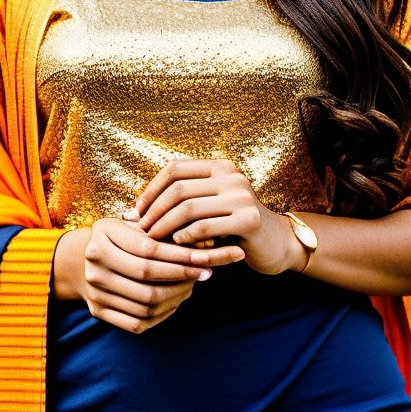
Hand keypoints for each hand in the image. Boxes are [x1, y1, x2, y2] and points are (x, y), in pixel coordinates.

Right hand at [51, 219, 244, 333]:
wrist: (78, 262)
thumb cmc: (115, 239)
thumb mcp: (129, 224)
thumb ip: (158, 229)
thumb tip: (201, 241)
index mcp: (102, 237)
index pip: (148, 249)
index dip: (180, 255)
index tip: (205, 258)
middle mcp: (95, 265)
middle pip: (147, 277)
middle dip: (182, 276)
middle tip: (205, 273)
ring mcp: (95, 291)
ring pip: (145, 303)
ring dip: (176, 297)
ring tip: (191, 287)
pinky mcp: (98, 312)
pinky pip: (137, 322)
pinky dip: (162, 315)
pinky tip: (175, 302)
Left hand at [130, 157, 300, 275]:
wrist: (276, 244)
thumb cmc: (233, 228)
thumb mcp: (208, 207)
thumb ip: (181, 202)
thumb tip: (133, 209)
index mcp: (220, 167)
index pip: (175, 169)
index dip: (151, 188)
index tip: (136, 210)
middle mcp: (232, 176)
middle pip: (179, 188)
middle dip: (154, 210)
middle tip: (140, 228)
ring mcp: (242, 196)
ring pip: (188, 207)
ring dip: (165, 225)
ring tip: (152, 239)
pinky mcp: (248, 219)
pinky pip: (204, 226)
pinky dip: (185, 236)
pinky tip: (177, 244)